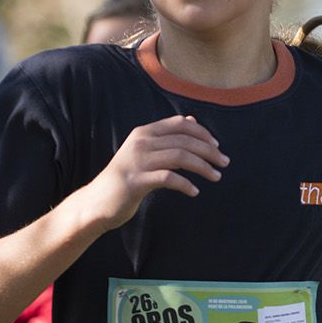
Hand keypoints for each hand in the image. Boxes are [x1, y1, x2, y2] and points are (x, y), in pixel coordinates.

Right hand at [75, 116, 227, 230]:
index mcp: (144, 133)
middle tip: (224, 163)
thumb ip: (166, 138)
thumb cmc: (126, 178)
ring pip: (180, 157)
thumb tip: (191, 120)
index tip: (216, 146)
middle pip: (184, 140)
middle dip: (209, 151)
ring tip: (216, 176)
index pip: (180, 124)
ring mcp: (138, 161)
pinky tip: (194, 192)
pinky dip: (186, 184)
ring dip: (203, 167)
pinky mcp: (137, 181)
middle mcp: (141, 142)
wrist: (97, 202)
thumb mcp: (145, 153)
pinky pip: (169, 178)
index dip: (202, 133)